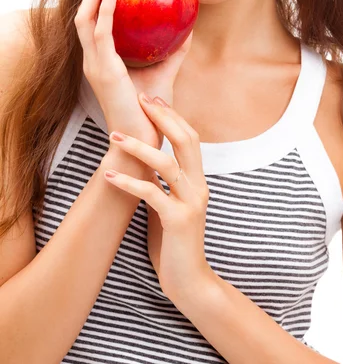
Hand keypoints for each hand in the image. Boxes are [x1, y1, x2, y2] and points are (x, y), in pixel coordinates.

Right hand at [74, 0, 191, 170]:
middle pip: (84, 14)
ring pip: (85, 18)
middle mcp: (93, 60)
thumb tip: (190, 29)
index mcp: (102, 61)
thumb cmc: (150, 111)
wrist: (143, 139)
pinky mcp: (103, 70)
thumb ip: (173, 52)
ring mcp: (94, 65)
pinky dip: (105, 10)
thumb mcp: (163, 74)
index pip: (94, 22)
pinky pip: (100, 33)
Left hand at [103, 93, 213, 299]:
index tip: (151, 98)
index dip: (172, 115)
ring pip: (167, 164)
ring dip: (139, 147)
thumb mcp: (171, 203)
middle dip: (162, 117)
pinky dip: (129, 182)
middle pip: (186, 140)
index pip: (190, 137)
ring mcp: (191, 203)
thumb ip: (164, 182)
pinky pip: (152, 194)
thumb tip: (143, 160)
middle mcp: (199, 186)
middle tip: (139, 100)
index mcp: (198, 180)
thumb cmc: (175, 241)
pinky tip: (108, 176)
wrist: (190, 280)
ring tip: (114, 136)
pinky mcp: (179, 221)